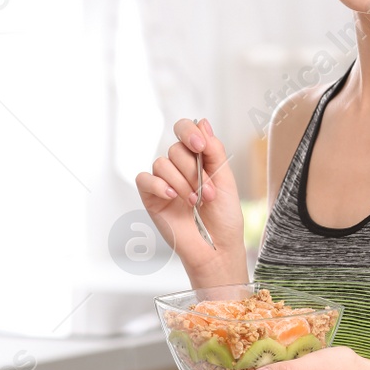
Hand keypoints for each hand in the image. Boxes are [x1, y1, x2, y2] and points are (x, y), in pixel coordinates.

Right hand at [135, 117, 243, 278]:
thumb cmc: (224, 217)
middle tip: (207, 194)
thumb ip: (213, 150)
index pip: (185, 130)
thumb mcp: (225, 179)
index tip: (200, 146)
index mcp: (198, 158)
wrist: (217, 247)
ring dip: (181, 182)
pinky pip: (144, 179)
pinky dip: (159, 185)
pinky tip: (172, 197)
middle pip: (175, 148)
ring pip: (162, 163)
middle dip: (193, 170)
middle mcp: (179, 167)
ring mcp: (164, 182)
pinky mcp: (151, 198)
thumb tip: (202, 122)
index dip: (189, 131)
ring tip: (194, 202)